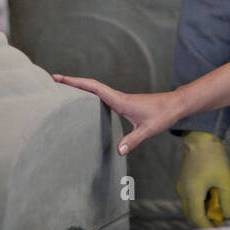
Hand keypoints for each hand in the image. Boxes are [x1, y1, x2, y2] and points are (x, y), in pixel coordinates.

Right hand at [53, 74, 183, 155]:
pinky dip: (91, 95)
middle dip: (73, 82)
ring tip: (64, 89)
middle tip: (54, 80)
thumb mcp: (148, 130)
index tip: (60, 78)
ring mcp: (120, 99)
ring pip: (96, 90)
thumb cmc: (162, 115)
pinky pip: (102, 97)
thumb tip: (119, 151)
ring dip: (80, 88)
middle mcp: (118, 97)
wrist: (175, 105)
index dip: (76, 82)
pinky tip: (86, 103)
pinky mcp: (124, 104)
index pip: (94, 88)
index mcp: (120, 100)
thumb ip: (133, 140)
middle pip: (91, 86)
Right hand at [176, 131, 229, 227]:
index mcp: (192, 192)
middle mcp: (182, 192)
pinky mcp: (182, 181)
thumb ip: (227, 201)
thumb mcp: (225, 180)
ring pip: (190, 207)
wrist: (200, 138)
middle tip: (220, 219)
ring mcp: (180, 186)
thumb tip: (228, 215)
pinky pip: (189, 198)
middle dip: (206, 220)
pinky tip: (211, 195)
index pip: (198, 218)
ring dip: (202, 210)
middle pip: (192, 215)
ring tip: (218, 205)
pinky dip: (199, 202)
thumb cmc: (213, 157)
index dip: (208, 227)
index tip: (219, 228)